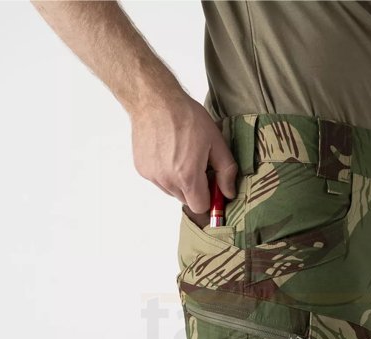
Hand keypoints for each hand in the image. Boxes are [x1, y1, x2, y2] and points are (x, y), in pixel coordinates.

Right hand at [129, 94, 236, 211]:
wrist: (154, 100)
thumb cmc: (186, 117)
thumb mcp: (216, 142)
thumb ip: (226, 171)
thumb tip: (229, 193)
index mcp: (187, 176)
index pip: (200, 207)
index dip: (209, 199)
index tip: (212, 186)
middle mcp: (167, 180)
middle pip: (186, 200)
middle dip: (195, 189)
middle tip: (199, 165)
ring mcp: (152, 176)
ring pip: (172, 192)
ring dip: (180, 182)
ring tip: (182, 156)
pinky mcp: (142, 169)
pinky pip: (159, 181)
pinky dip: (166, 173)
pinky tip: (168, 153)